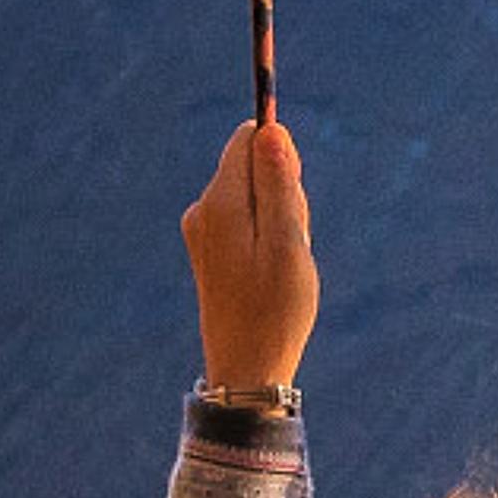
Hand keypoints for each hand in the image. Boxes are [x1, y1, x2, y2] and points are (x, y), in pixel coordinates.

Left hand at [182, 118, 317, 390]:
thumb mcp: (289, 241)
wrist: (247, 368)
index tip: (294, 199)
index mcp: (219, 203)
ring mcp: (203, 231)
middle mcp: (203, 210)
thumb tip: (270, 129)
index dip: (282, 158)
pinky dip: (270, 238)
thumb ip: (280, 183)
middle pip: (254, 166)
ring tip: (284, 263)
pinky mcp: (210, 249)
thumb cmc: (275, 309)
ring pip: (255, 196)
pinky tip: (274, 273)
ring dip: (281, 219)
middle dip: (285, 192)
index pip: (249, 139)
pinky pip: (248, 221)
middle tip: (293, 241)